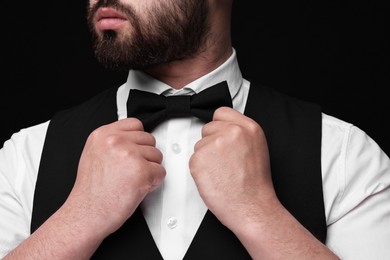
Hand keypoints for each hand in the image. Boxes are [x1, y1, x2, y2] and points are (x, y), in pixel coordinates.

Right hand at [65, 118, 164, 236]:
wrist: (86, 214)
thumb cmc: (91, 191)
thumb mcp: (94, 154)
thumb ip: (112, 143)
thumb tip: (132, 139)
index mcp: (103, 134)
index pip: (136, 124)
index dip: (138, 140)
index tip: (134, 151)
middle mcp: (116, 141)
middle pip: (149, 139)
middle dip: (145, 155)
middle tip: (132, 171)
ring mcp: (130, 155)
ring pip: (157, 155)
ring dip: (150, 169)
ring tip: (132, 180)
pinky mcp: (142, 171)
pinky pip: (161, 172)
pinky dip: (154, 182)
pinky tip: (138, 187)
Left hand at [189, 107, 276, 231]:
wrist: (252, 206)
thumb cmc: (255, 185)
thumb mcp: (257, 148)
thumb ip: (240, 134)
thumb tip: (224, 129)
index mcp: (248, 128)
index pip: (221, 113)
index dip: (219, 127)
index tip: (221, 137)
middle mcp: (232, 132)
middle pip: (208, 128)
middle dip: (212, 143)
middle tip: (224, 161)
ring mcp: (214, 144)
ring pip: (199, 144)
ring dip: (206, 157)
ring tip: (221, 172)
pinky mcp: (199, 158)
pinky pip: (193, 159)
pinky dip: (199, 170)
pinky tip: (214, 178)